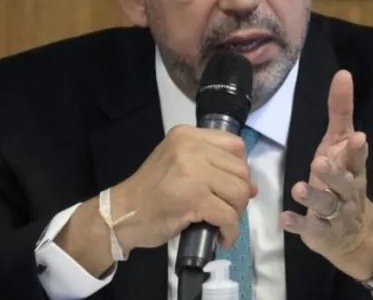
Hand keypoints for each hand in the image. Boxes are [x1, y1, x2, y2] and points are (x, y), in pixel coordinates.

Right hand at [114, 125, 257, 252]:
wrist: (122, 214)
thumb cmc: (150, 191)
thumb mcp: (177, 162)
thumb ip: (209, 164)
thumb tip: (251, 185)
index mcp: (187, 136)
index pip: (235, 145)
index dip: (240, 169)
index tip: (231, 185)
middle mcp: (191, 148)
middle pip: (240, 170)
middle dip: (240, 194)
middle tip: (227, 208)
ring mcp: (193, 173)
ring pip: (239, 193)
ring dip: (236, 213)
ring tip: (223, 222)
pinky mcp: (194, 199)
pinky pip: (228, 216)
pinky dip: (230, 231)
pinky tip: (221, 237)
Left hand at [280, 70, 372, 279]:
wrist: (355, 233)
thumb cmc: (341, 179)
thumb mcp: (340, 145)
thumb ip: (341, 111)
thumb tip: (342, 74)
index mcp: (353, 168)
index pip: (358, 158)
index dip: (358, 149)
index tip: (358, 137)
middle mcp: (347, 191)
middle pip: (343, 182)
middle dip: (333, 174)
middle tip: (319, 162)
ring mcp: (335, 214)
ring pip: (326, 206)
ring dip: (312, 197)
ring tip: (298, 188)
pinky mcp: (320, 232)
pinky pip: (309, 228)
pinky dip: (298, 224)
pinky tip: (284, 218)